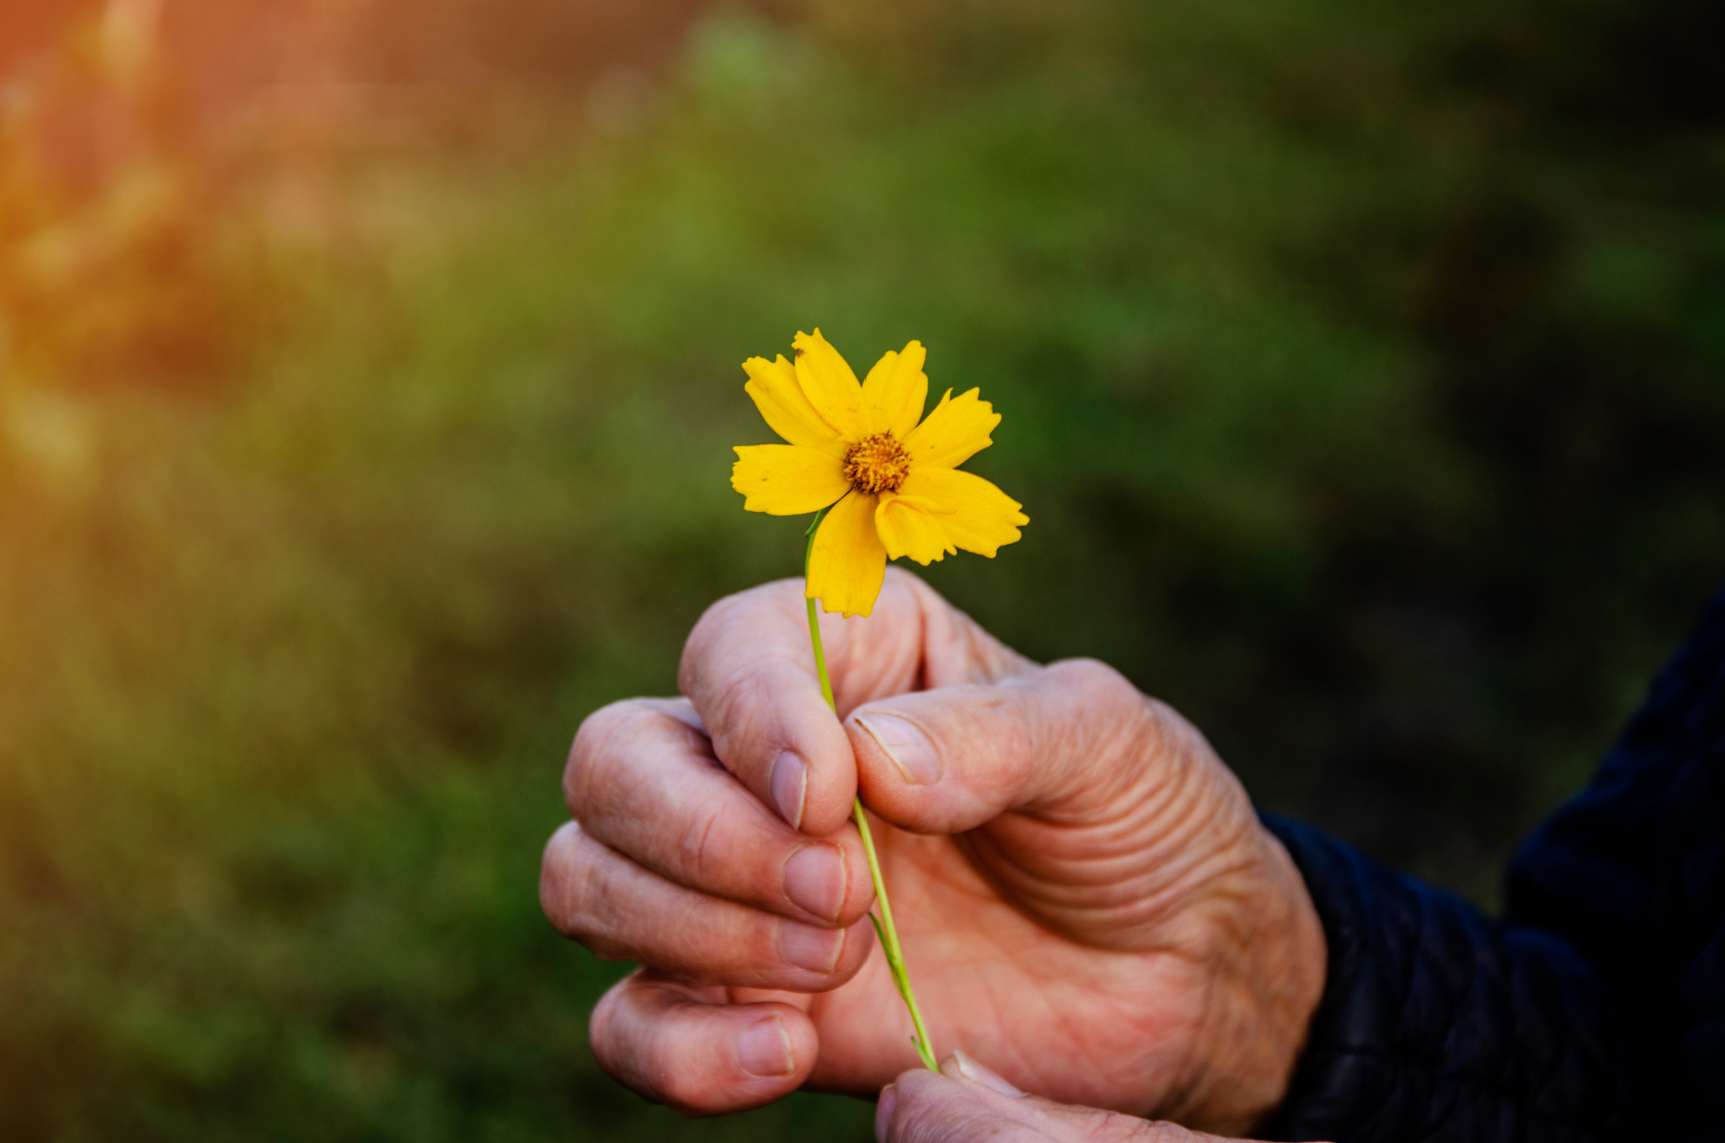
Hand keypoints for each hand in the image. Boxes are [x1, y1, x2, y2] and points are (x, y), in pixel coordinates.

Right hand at [540, 570, 1324, 1133]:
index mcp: (846, 654)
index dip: (749, 717)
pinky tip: (787, 1050)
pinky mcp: (741, 998)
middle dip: (703, 836)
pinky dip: (674, 1047)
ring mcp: (738, 883)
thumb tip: (864, 760)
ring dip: (691, 929)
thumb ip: (994, 733)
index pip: (725, 649)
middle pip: (614, 760)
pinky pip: (628, 1021)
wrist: (1177, 971)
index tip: (828, 795)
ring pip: (588, 877)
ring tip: (843, 959)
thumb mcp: (1105, 742)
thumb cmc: (1138, 818)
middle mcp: (763, 760)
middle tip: (845, 895)